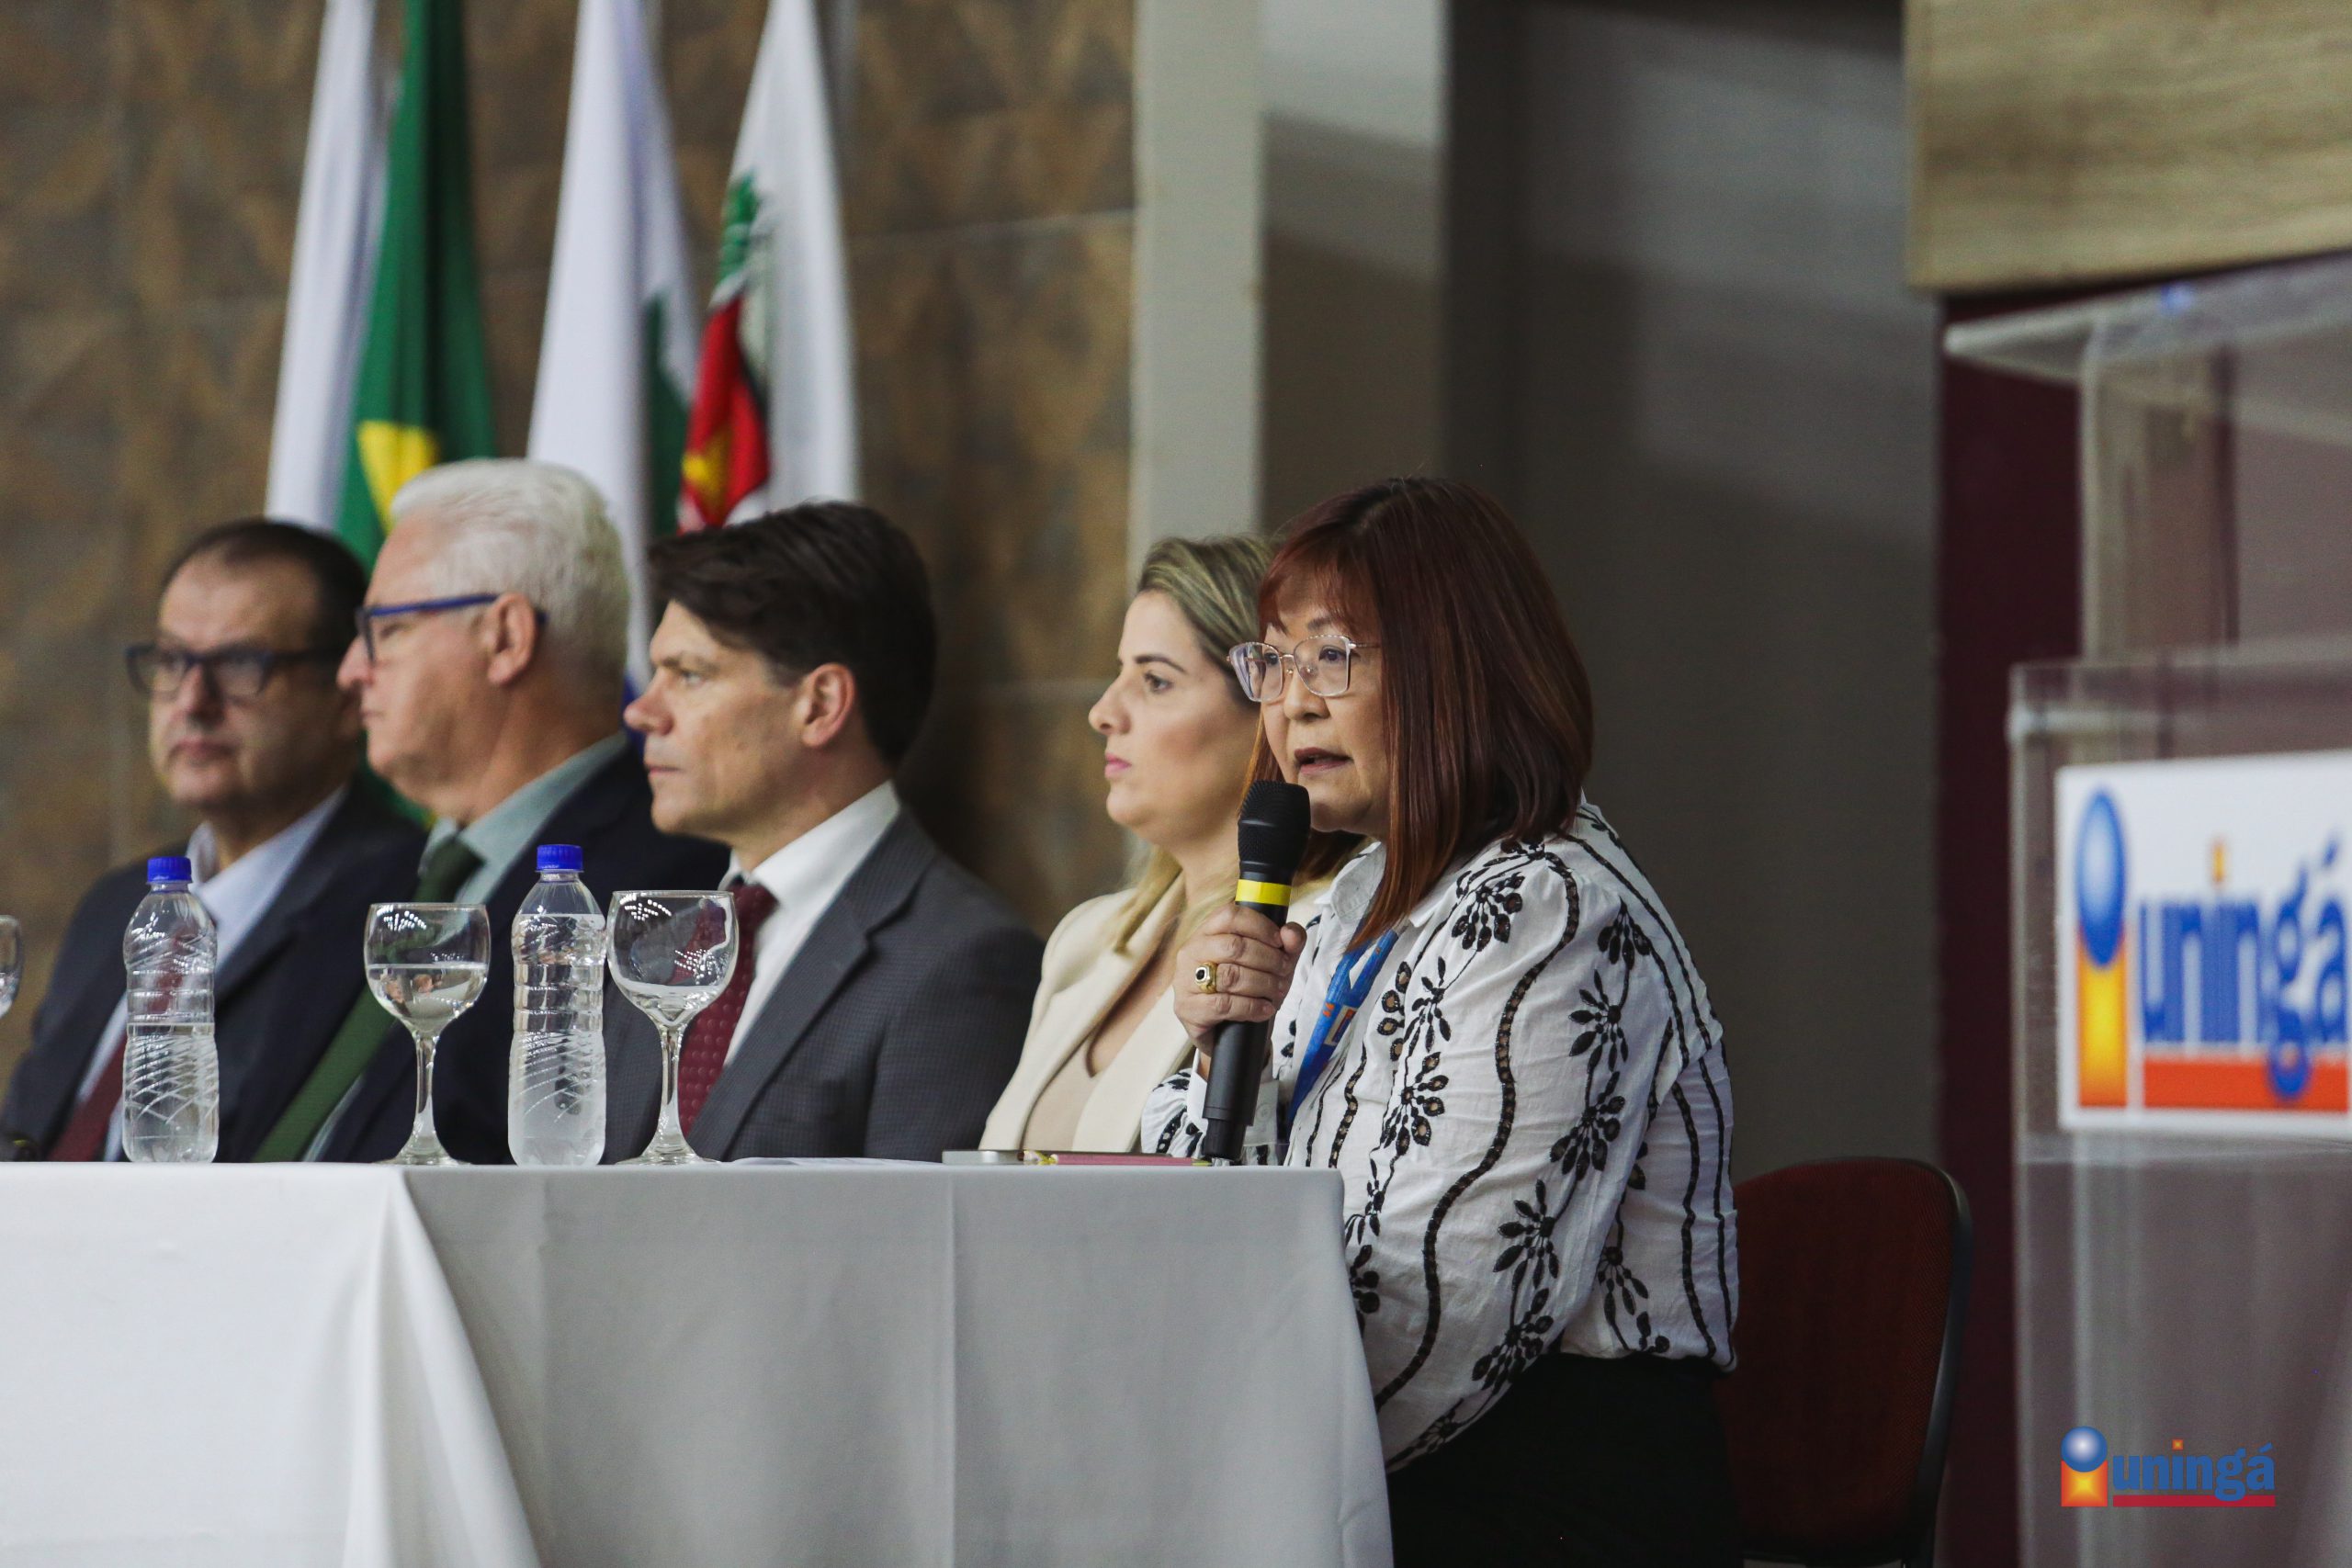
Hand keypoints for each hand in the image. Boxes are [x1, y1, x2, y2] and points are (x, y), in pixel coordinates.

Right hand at [1173, 903, 1306, 1066]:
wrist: (1228, 1035)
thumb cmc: (1249, 990)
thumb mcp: (1273, 964)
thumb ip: (1287, 944)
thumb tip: (1291, 932)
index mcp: (1208, 932)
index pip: (1230, 915)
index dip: (1259, 925)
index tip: (1279, 941)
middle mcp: (1192, 951)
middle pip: (1233, 946)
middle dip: (1267, 958)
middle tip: (1284, 970)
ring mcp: (1185, 980)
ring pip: (1230, 975)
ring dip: (1263, 983)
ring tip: (1279, 991)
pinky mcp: (1187, 1008)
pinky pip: (1224, 1004)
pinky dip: (1252, 1007)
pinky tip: (1265, 1010)